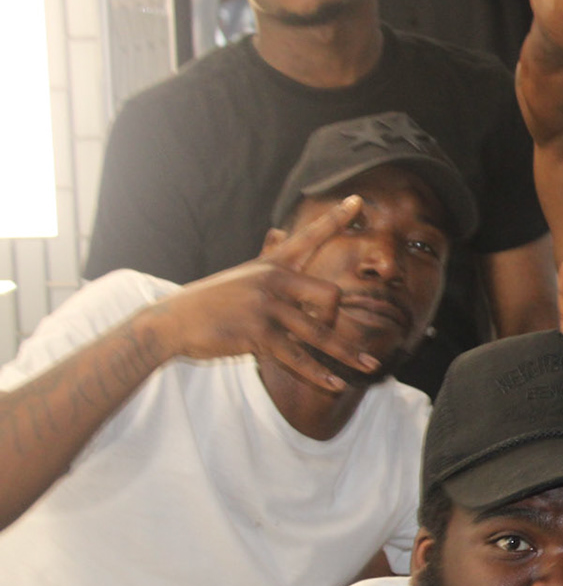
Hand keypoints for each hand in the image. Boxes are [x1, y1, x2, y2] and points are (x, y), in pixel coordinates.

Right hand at [139, 195, 378, 393]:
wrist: (171, 322)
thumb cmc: (209, 301)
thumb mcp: (242, 275)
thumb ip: (266, 257)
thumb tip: (279, 232)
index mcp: (271, 265)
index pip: (308, 237)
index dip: (334, 219)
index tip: (359, 200)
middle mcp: (272, 280)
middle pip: (330, 296)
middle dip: (335, 318)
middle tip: (323, 332)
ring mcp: (266, 306)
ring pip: (319, 332)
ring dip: (345, 352)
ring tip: (369, 365)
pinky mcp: (258, 334)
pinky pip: (298, 357)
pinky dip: (317, 374)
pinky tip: (336, 385)